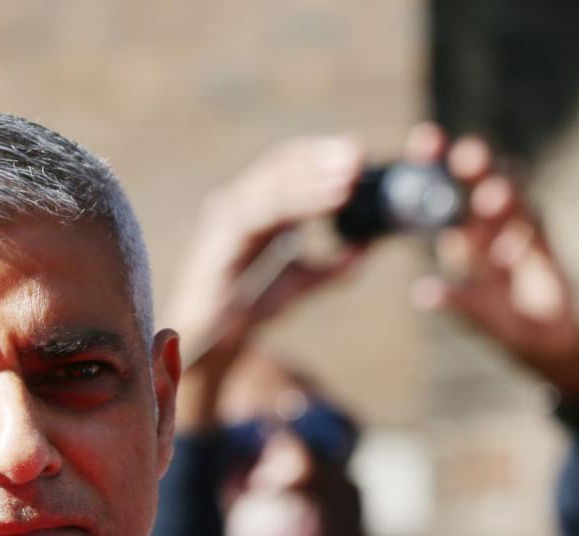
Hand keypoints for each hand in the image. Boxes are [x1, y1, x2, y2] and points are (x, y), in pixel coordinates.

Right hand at [168, 136, 370, 410]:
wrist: (209, 341)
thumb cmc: (248, 306)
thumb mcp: (301, 284)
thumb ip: (333, 267)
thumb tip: (369, 250)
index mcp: (259, 205)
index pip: (290, 164)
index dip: (323, 155)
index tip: (360, 152)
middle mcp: (241, 202)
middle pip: (281, 163)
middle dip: (321, 157)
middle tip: (357, 156)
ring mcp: (227, 217)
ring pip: (272, 183)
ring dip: (312, 177)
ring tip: (347, 178)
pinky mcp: (220, 239)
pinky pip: (261, 212)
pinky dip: (297, 202)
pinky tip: (327, 201)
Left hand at [407, 125, 578, 399]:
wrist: (546, 337)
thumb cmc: (502, 320)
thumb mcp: (476, 314)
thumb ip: (456, 300)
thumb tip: (423, 294)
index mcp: (460, 232)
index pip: (443, 189)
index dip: (433, 163)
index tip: (426, 140)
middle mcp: (487, 223)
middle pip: (480, 180)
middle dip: (473, 163)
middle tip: (464, 156)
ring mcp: (517, 226)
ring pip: (511, 195)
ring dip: (501, 194)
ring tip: (490, 201)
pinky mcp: (543, 238)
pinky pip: (535, 226)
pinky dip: (522, 235)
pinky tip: (509, 253)